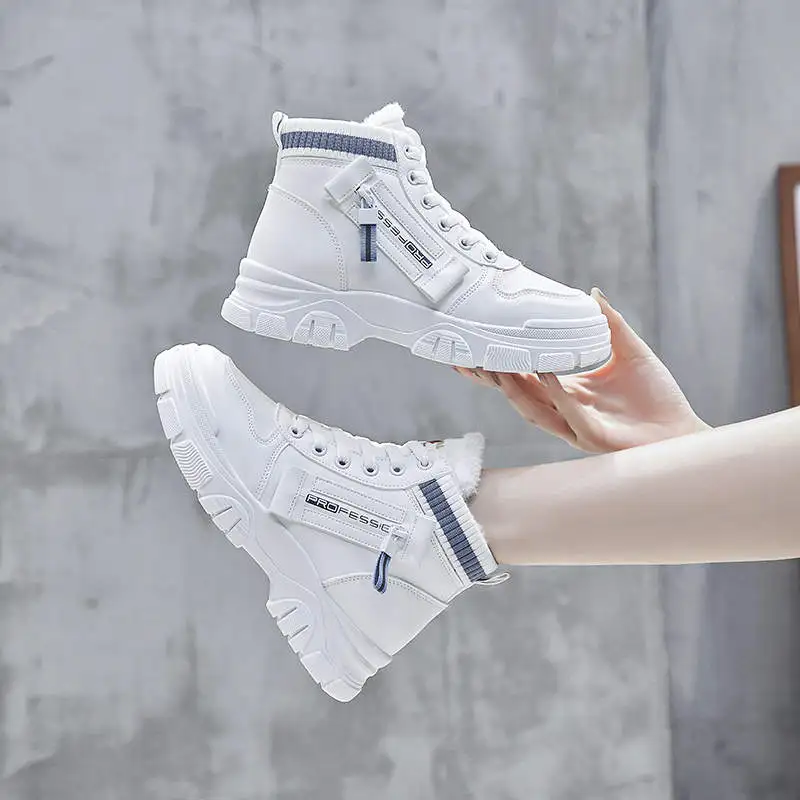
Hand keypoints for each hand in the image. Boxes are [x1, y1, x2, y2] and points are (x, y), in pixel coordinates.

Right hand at [455, 289, 708, 452]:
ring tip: (495, 366)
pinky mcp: (593, 437)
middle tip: (466, 359)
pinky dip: (556, 393)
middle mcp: (564, 410)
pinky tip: (546, 374)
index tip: (475, 346)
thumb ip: (609, 325)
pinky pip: (569, 414)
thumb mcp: (631, 352)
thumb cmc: (658, 398)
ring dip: (513, 390)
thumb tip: (591, 294)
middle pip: (517, 394)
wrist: (681, 432)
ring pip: (534, 409)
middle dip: (491, 378)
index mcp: (568, 391)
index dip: (499, 363)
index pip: (525, 376)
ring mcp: (575, 426)